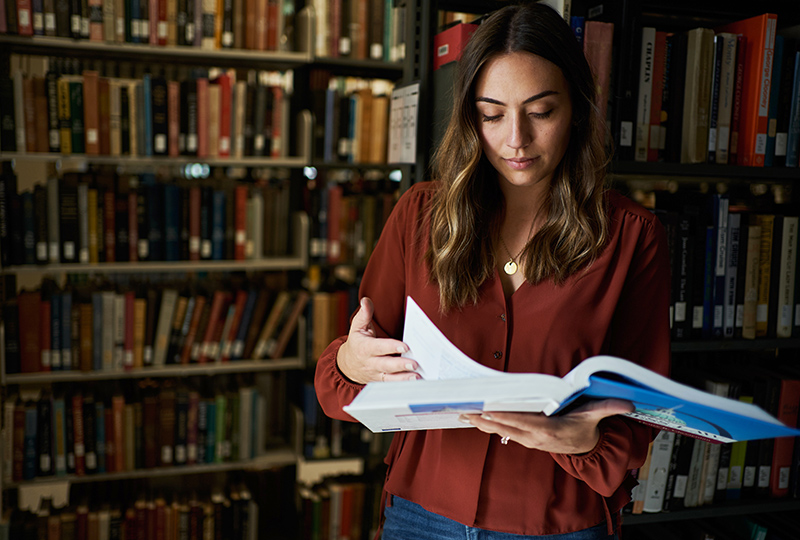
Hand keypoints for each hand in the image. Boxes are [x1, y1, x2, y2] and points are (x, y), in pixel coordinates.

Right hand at [336, 297, 419, 384]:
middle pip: (386, 365)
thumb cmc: (357, 343)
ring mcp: (375, 374)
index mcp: (364, 348)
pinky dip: (403, 384)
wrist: (347, 365)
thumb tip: (366, 301)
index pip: (378, 347)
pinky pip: (392, 384)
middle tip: (415, 364)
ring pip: (390, 378)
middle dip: (400, 365)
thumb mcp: (357, 327)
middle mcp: (370, 363)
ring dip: (404, 378)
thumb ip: (364, 314)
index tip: (405, 346)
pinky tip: (416, 382)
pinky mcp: (380, 382)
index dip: (391, 346)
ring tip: (417, 376)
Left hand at [460, 399, 633, 453]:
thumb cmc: (586, 428)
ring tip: (464, 414)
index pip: (524, 423)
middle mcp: (535, 437)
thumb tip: (627, 403)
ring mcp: (528, 440)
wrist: (585, 450)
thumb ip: (608, 407)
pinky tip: (474, 419)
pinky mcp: (524, 439)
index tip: (489, 411)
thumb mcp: (596, 416)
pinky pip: (503, 432)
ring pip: (501, 431)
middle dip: (486, 420)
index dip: (506, 418)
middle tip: (467, 411)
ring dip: (482, 424)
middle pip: (507, 428)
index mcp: (549, 430)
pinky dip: (488, 426)